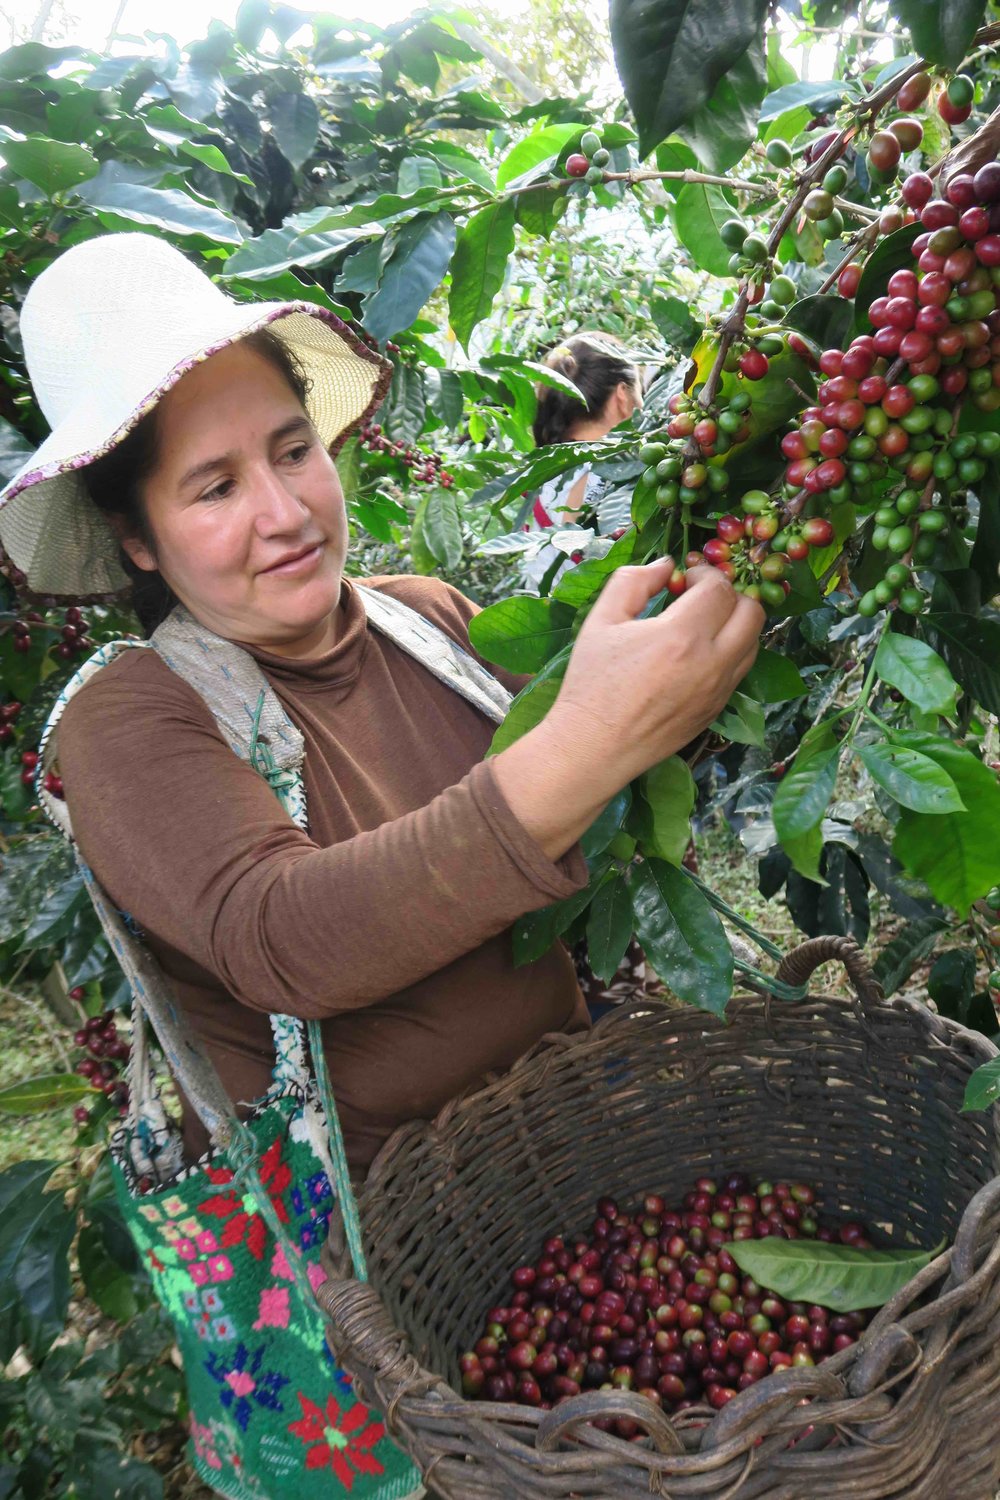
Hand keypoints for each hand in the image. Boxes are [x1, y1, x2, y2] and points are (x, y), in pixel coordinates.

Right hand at [491, 558, 763, 861]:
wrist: (594, 747)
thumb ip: (633, 581)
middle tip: (699, 598)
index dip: (704, 574)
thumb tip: (667, 564)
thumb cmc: (592, 682)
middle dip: (730, 595)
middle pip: (752, 612)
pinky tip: (697, 654)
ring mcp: (719, 690)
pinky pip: (740, 671)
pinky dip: (729, 652)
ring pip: (754, 642)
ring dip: (734, 624)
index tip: (682, 580)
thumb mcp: (601, 621)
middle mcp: (711, 663)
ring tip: (701, 624)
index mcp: (681, 636)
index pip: (720, 588)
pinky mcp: (717, 710)